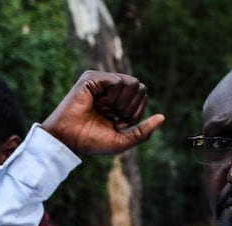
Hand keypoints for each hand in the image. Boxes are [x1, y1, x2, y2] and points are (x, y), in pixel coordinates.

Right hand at [42, 71, 164, 155]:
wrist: (69, 140)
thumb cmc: (92, 141)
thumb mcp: (124, 140)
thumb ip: (143, 131)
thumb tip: (162, 117)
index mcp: (118, 101)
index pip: (142, 96)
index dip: (136, 113)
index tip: (119, 124)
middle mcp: (110, 90)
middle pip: (140, 88)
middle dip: (132, 108)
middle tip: (114, 118)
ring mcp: (101, 82)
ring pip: (133, 82)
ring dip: (124, 102)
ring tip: (108, 111)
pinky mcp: (92, 78)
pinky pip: (118, 80)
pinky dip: (114, 96)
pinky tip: (102, 104)